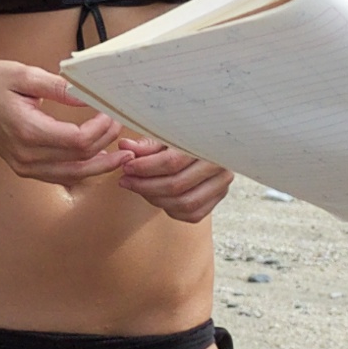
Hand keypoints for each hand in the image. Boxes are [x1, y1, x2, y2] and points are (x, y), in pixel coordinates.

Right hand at [0, 61, 145, 188]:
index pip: (78, 140)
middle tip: (119, 126)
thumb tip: (89, 95)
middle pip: (80, 159)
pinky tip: (97, 160)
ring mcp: (25, 166)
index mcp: (28, 130)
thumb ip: (60, 87)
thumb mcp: (25, 75)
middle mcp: (27, 155)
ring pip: (73, 174)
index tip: (110, 113)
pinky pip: (61, 175)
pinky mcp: (25, 169)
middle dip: (106, 144)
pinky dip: (83, 169)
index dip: (102, 129)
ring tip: (120, 154)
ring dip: (100, 165)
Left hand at [106, 136, 229, 223]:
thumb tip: (125, 146)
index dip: (145, 167)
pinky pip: (192, 214)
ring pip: (184, 203)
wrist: (207, 141)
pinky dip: (171, 209)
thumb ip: (147, 144)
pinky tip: (157, 198)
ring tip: (138, 188)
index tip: (127, 167)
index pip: (172, 162)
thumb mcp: (166, 134)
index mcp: (207, 142)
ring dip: (155, 199)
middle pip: (176, 185)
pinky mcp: (220, 197)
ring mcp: (222, 183)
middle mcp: (220, 164)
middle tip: (126, 181)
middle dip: (145, 186)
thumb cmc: (184, 134)